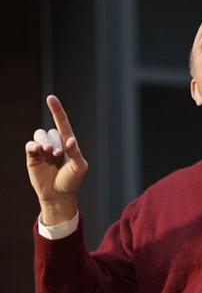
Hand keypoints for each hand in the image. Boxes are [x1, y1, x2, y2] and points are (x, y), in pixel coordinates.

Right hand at [25, 95, 87, 224]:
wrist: (59, 195)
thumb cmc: (72, 180)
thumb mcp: (79, 167)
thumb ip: (75, 152)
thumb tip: (69, 140)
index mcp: (68, 142)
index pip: (63, 123)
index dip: (57, 110)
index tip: (51, 98)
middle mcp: (55, 143)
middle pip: (50, 131)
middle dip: (54, 141)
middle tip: (57, 154)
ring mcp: (43, 149)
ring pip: (39, 135)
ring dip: (44, 141)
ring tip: (49, 152)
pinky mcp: (33, 157)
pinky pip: (30, 145)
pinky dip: (33, 146)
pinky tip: (38, 151)